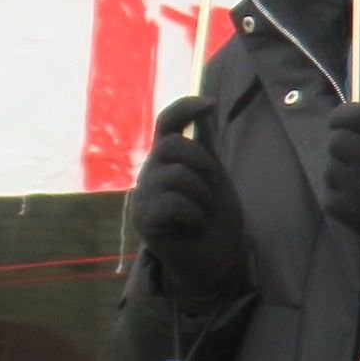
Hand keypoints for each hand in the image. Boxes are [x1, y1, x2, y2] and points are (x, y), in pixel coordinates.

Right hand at [129, 96, 251, 306]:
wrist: (216, 256)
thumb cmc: (214, 214)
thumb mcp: (214, 173)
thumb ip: (206, 143)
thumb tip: (207, 104)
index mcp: (167, 159)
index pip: (166, 123)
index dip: (184, 108)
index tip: (210, 104)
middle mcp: (150, 173)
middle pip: (172, 146)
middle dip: (202, 163)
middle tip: (210, 187)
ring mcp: (143, 196)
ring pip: (175, 175)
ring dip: (201, 195)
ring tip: (200, 212)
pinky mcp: (143, 220)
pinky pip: (172, 204)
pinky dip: (194, 215)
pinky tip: (192, 226)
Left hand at [321, 104, 359, 270]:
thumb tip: (358, 94)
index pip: (353, 114)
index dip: (342, 117)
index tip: (345, 125)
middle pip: (335, 141)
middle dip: (342, 149)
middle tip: (357, 159)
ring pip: (329, 168)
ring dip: (340, 174)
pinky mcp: (348, 212)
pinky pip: (328, 193)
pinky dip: (338, 196)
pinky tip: (359, 201)